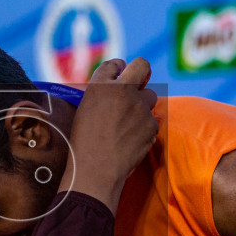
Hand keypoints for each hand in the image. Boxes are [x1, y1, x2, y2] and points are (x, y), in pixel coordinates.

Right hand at [60, 57, 158, 211]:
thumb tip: (117, 85)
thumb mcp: (85, 110)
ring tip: (128, 123)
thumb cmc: (83, 144)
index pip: (115, 64)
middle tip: (139, 82)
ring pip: (150, 95)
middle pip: (142, 66)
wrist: (95, 171)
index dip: (119, 69)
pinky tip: (131, 139)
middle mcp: (122, 90)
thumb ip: (102, 94)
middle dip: (142, 72)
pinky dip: (144, 128)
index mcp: (100, 85)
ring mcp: (139, 106)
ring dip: (142, 105)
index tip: (120, 76)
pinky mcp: (151, 124)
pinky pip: (152, 120)